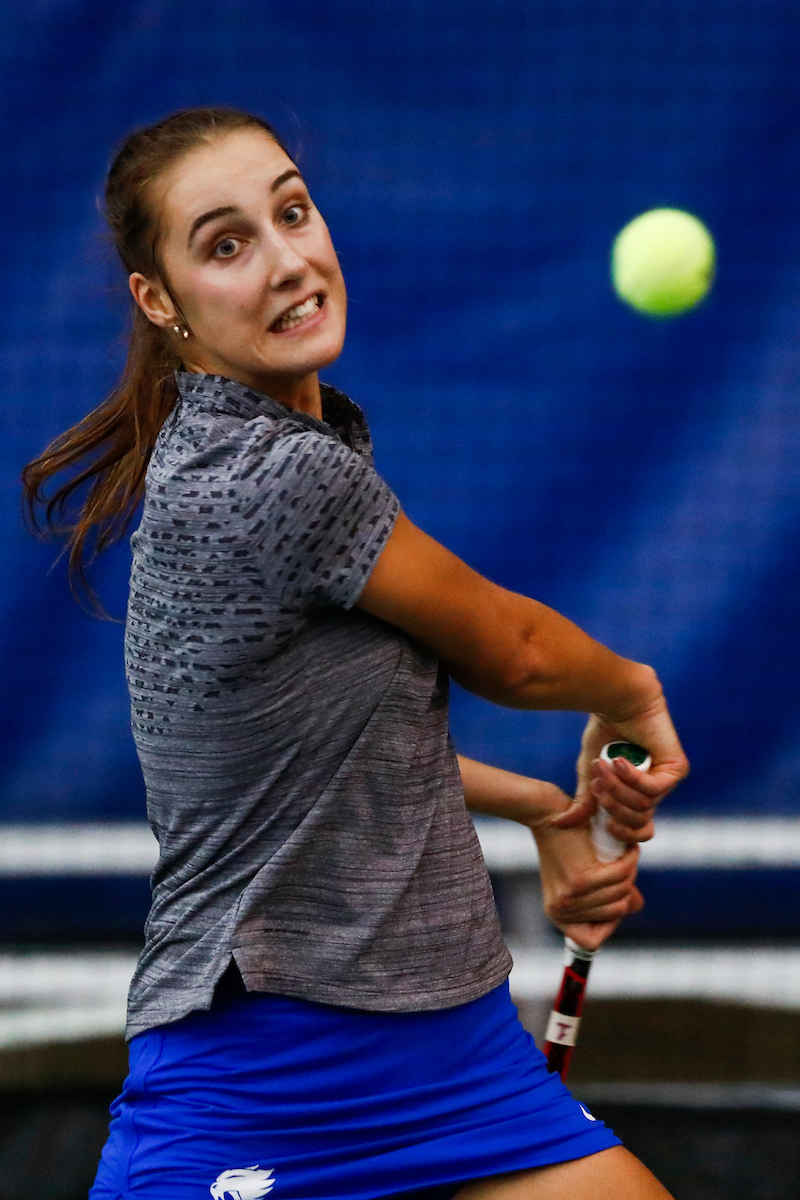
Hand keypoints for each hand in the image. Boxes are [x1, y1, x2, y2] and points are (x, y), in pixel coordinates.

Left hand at [531, 804, 643, 951]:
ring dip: (629, 873)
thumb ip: (612, 895)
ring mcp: (570, 898)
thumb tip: (636, 906)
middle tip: (619, 863)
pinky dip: (630, 861)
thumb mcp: (588, 876)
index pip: (591, 942)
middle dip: (624, 888)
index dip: (607, 921)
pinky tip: (628, 850)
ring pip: (621, 895)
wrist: (549, 815)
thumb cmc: (570, 844)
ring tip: (622, 854)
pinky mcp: (581, 881)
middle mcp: (560, 911)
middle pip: (615, 913)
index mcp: (557, 915)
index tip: (609, 893)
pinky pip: (622, 878)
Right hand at [551, 695, 688, 843]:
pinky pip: (653, 788)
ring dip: (618, 788)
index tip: (603, 823)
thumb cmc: (604, 732)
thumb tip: (561, 825)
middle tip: (597, 786)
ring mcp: (667, 780)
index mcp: (637, 795)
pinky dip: (632, 778)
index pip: (636, 829)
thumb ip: (584, 800)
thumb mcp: (590, 773)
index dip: (621, 832)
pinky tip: (619, 761)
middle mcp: (655, 790)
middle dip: (613, 807)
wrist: (618, 700)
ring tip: (603, 766)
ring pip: (643, 805)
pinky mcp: (677, 769)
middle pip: (638, 821)